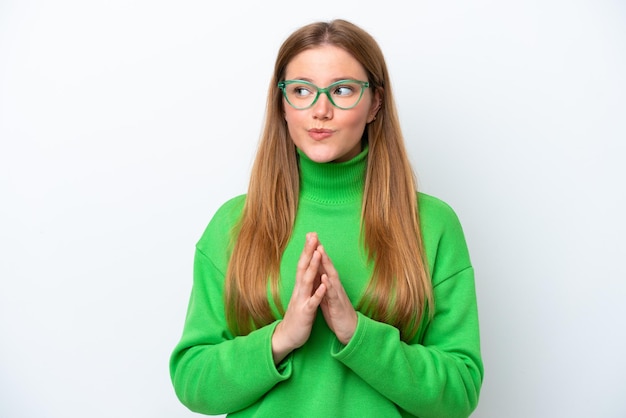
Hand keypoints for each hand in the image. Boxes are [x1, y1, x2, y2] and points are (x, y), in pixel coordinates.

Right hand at [271, 232, 325, 363]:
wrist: (287, 337)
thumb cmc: (297, 315)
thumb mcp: (301, 296)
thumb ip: (305, 283)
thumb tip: (308, 269)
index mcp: (300, 287)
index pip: (304, 264)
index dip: (308, 249)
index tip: (312, 235)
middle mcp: (299, 290)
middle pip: (303, 267)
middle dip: (309, 251)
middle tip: (313, 235)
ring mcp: (301, 301)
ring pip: (307, 281)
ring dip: (313, 267)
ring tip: (318, 252)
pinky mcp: (305, 313)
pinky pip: (313, 302)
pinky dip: (318, 292)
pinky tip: (323, 284)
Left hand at [317, 244, 357, 344]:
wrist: (349, 330)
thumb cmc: (337, 312)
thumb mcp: (327, 295)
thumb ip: (322, 283)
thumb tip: (317, 271)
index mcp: (329, 284)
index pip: (321, 264)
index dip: (315, 251)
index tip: (308, 238)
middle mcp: (334, 285)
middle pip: (327, 265)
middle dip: (320, 250)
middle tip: (314, 236)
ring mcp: (337, 294)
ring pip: (331, 276)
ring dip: (326, 263)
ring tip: (320, 250)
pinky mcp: (338, 305)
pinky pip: (333, 294)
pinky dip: (329, 285)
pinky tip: (325, 277)